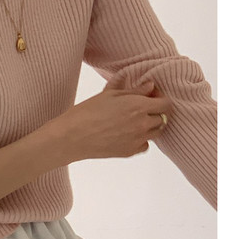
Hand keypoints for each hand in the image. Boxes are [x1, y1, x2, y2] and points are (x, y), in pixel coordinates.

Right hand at [51, 82, 174, 162]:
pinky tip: (127, 134)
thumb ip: (134, 90)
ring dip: (150, 126)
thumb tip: (150, 86)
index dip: (161, 99)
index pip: (166, 104)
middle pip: (163, 119)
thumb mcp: (110, 94)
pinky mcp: (129, 152)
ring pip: (156, 133)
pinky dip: (141, 139)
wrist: (72, 137)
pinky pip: (144, 145)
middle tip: (141, 109)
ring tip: (133, 122)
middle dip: (156, 112)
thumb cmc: (87, 112)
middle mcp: (142, 124)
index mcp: (138, 106)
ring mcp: (137, 140)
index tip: (151, 97)